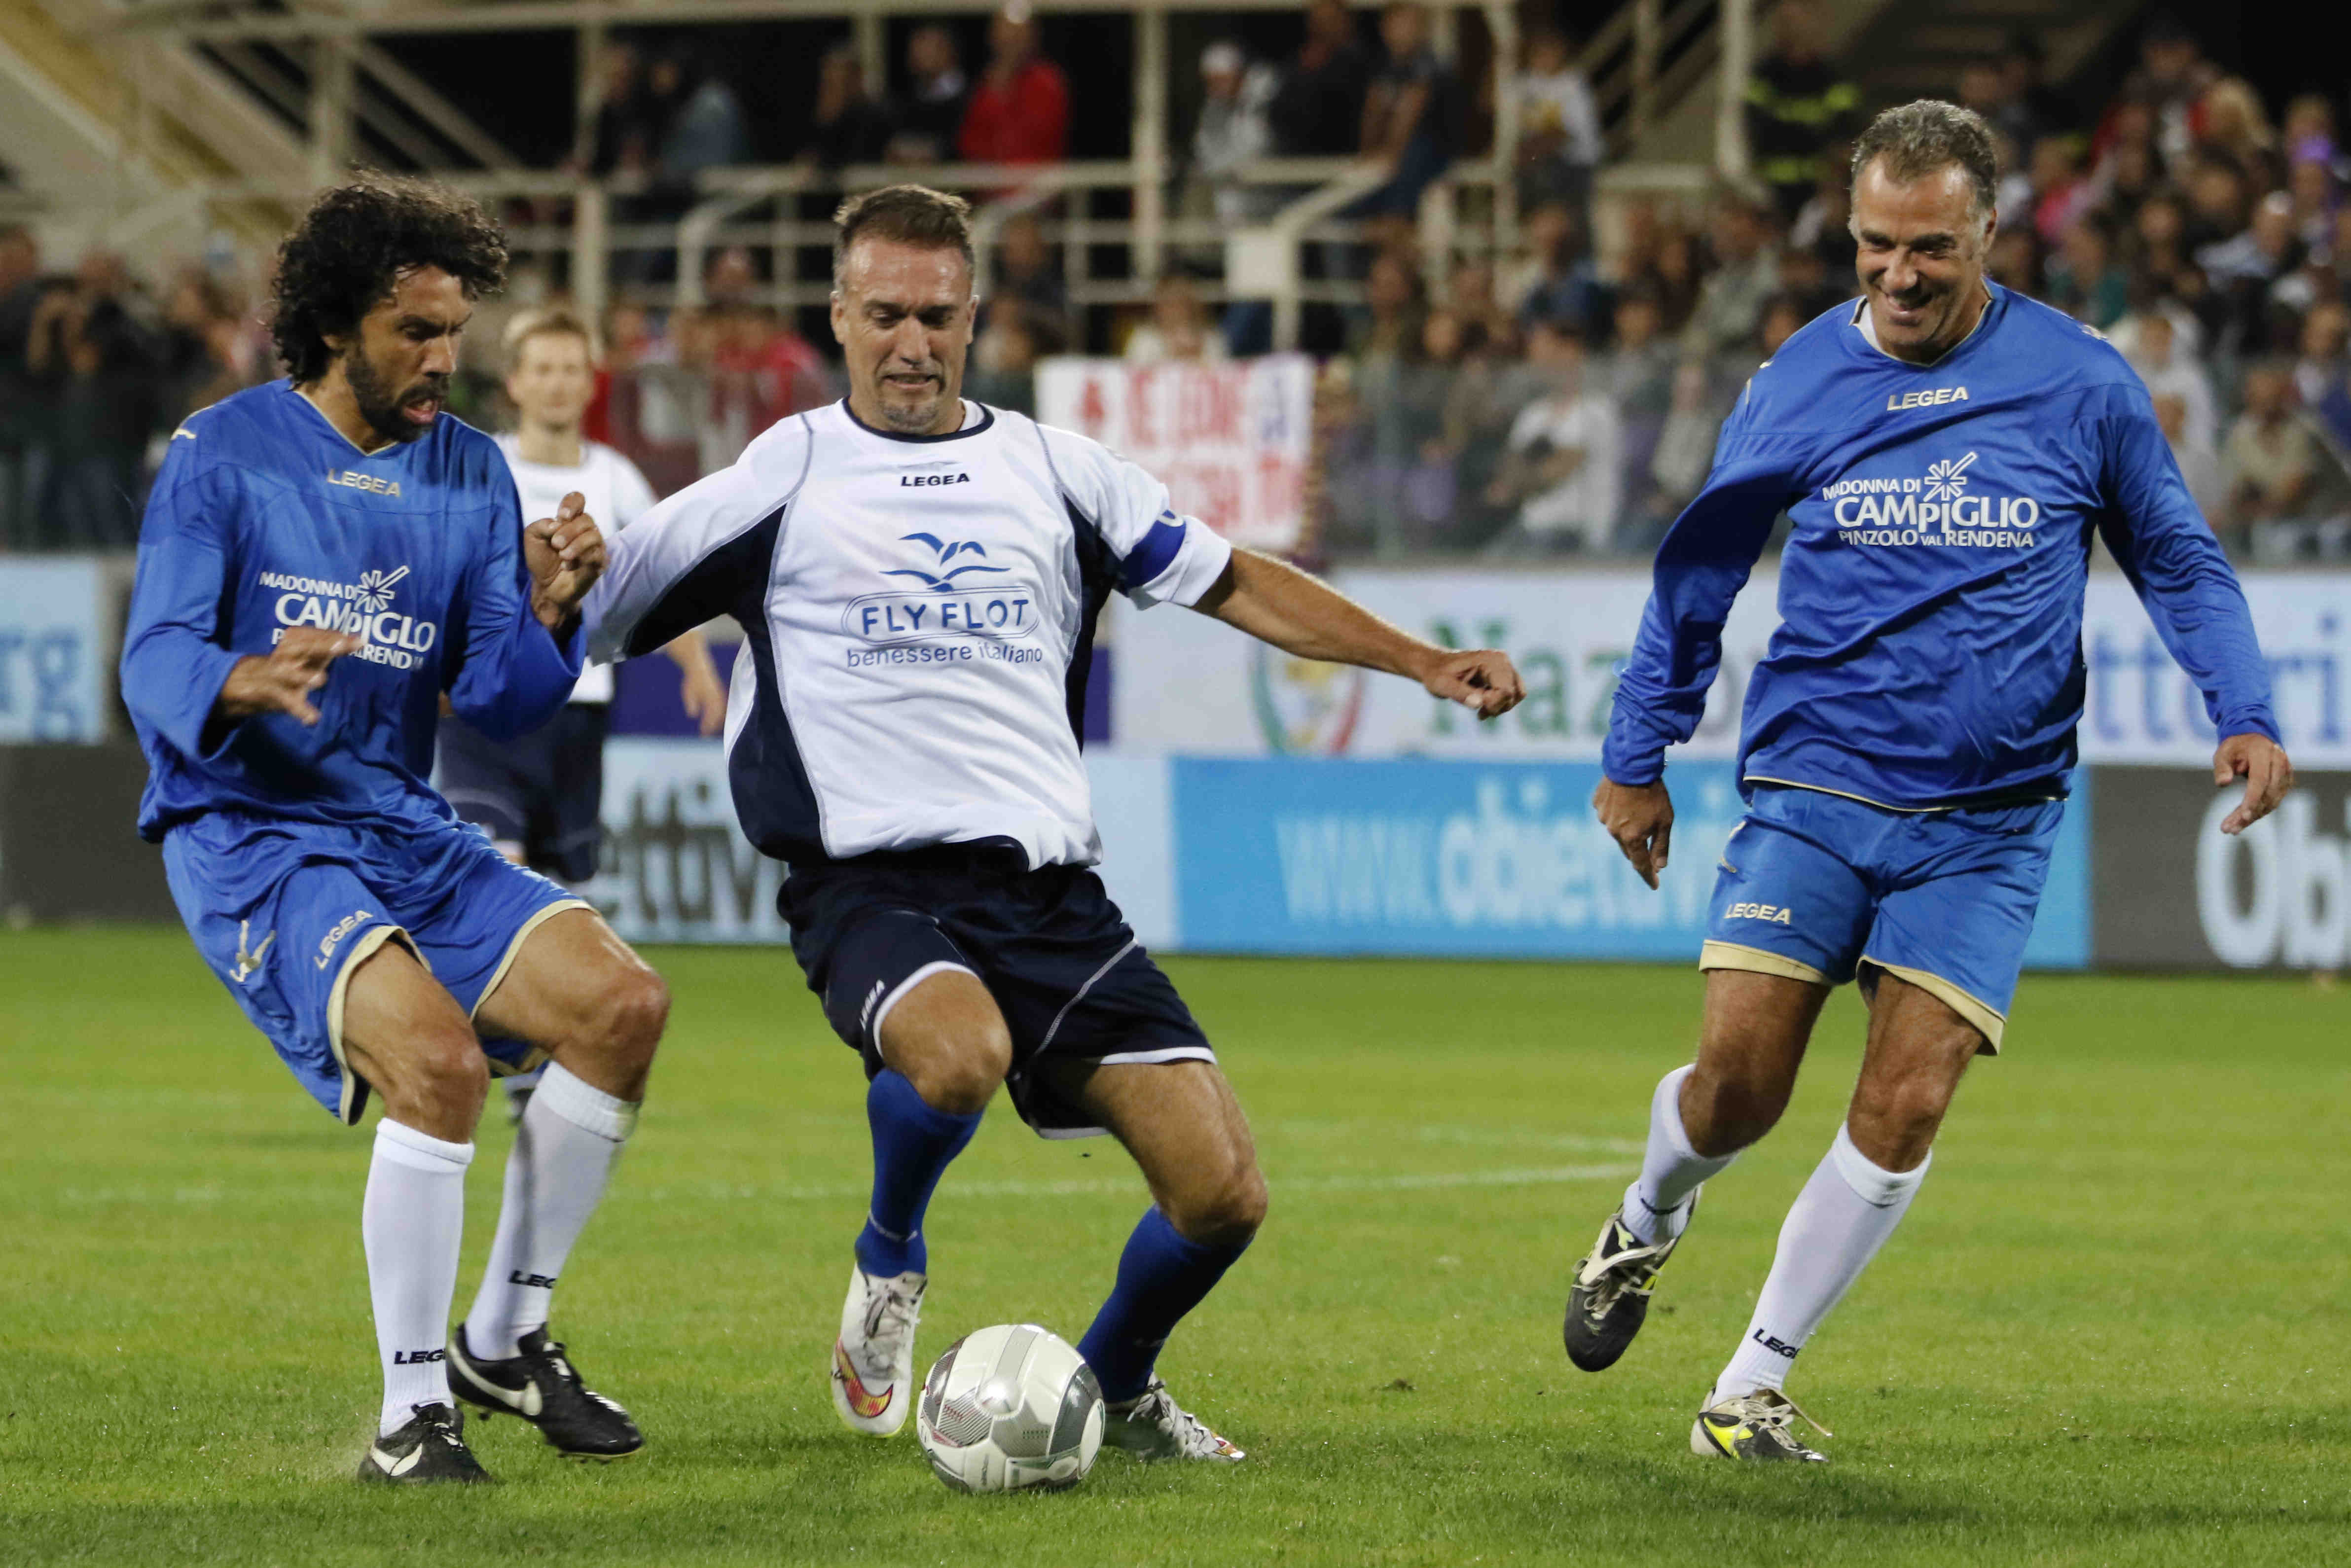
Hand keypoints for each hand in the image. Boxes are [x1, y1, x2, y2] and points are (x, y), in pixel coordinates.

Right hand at [218, 628, 361, 725]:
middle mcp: (283, 656)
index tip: (358, 639)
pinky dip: (299, 710)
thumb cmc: (285, 668)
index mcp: (292, 645)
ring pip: (288, 674)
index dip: (332, 636)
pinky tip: (313, 718)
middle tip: (343, 645)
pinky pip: (286, 702)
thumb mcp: (304, 656)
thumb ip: (327, 648)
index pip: (312, 636)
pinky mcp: (271, 695)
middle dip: (321, 645)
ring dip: (303, 676)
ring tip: (321, 680)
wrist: (243, 684)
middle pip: (301, 648)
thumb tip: (359, 639)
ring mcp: (275, 675)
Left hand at [524, 491, 606, 631]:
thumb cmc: (541, 560)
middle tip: (555, 544)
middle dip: (569, 531)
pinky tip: (569, 566)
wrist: (546, 587)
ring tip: (563, 556)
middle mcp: (585, 530)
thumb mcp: (532, 538)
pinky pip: (597, 554)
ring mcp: (595, 545)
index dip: (571, 504)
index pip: (578, 499)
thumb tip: (558, 523)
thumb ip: (541, 525)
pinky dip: (581, 559)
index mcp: (570, 520)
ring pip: (594, 535)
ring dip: (576, 545)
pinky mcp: (600, 562)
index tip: (561, 517)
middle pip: (586, 519)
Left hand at [679, 659, 726, 736]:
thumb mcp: (688, 692)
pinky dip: (720, 717)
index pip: (712, 716)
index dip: (708, 726)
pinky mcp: (721, 696)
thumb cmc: (693, 681)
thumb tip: (692, 715)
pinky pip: (724, 709)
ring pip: (723, 714)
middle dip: (713, 727)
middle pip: (719, 717)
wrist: (699, 669)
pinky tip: (715, 722)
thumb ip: (691, 703)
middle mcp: (718, 698)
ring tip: (710, 730)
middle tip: (706, 735)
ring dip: (717, 723)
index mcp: (711, 698)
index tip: (703, 734)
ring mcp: (721, 697)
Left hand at [1420, 648, 1523, 720]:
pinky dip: (1501, 704)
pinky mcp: (1504, 674)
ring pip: (1517, 695)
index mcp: (1490, 660)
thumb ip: (1461, 694)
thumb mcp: (1443, 685)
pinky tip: (1483, 707)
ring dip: (1500, 707)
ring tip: (1481, 710)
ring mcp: (1505, 667)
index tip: (1478, 708)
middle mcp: (1502, 660)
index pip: (1505, 690)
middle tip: (1478, 712)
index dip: (1493, 704)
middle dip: (1497, 707)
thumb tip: (1479, 704)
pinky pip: (1513, 694)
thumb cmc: (1437, 674)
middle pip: (1514, 693)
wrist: (1435, 666)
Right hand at [1594, 777, 1673, 889]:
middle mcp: (1614, 831)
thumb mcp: (1665, 821)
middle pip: (1628, 848)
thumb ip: (1661, 846)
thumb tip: (1660, 867)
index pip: (1640, 864)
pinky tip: (1626, 800)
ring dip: (1628, 827)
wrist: (1632, 765)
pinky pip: (1609, 813)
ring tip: (1638, 810)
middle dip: (1639, 850)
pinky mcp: (1597, 803)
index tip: (1655, 885)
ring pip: (1617, 830)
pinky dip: (1618, 812)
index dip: (1648, 876)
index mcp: (1631, 838)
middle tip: (1649, 846)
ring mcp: (1603, 817)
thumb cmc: (1653, 794)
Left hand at [2214, 733, 2291, 834]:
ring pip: (2272, 802)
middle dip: (2249, 814)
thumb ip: (2222, 767)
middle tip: (2229, 829)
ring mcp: (2286, 774)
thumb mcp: (2224, 752)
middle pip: (2267, 794)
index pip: (2261, 780)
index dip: (2253, 799)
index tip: (2243, 816)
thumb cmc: (2236, 746)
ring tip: (2232, 829)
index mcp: (2265, 754)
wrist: (2255, 738)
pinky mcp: (2285, 783)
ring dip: (2253, 817)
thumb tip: (2222, 784)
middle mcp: (2280, 764)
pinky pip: (2273, 801)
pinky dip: (2258, 813)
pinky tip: (2242, 822)